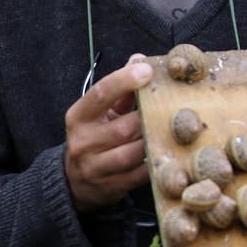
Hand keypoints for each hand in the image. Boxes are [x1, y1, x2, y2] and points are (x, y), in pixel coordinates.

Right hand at [64, 54, 155, 213]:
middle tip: (168, 108)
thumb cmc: (93, 138)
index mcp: (78, 117)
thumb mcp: (100, 112)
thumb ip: (120, 89)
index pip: (100, 94)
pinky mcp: (110, 187)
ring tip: (170, 131)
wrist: (75, 182)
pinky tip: (167, 154)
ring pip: (132, 153)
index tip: (147, 70)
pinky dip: (155, 163)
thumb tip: (139, 59)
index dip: (124, 80)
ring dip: (152, 141)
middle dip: (147, 118)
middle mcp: (82, 142)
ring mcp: (94, 168)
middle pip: (123, 127)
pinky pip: (139, 175)